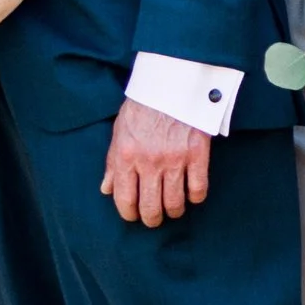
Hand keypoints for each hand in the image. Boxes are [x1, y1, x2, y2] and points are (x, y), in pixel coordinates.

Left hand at [100, 97, 211, 225]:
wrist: (170, 85)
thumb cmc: (141, 108)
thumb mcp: (119, 132)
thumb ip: (112, 162)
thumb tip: (106, 189)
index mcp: (125, 156)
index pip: (124, 198)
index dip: (128, 213)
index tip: (132, 216)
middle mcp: (148, 162)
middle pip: (150, 207)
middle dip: (151, 219)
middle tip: (153, 219)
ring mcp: (174, 160)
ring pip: (175, 203)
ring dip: (173, 212)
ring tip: (172, 210)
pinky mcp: (197, 155)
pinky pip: (198, 189)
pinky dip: (195, 197)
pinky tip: (191, 196)